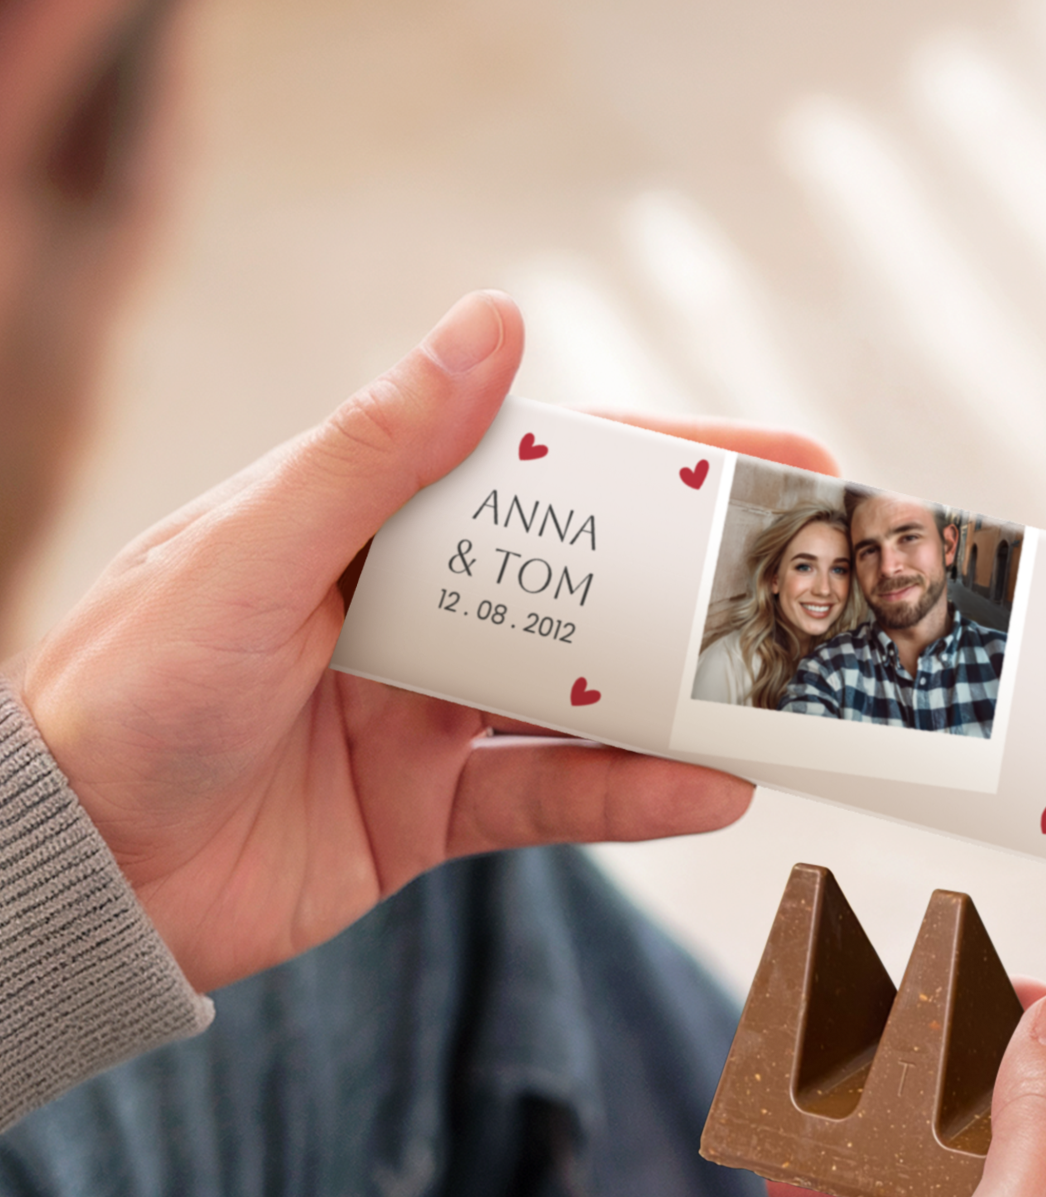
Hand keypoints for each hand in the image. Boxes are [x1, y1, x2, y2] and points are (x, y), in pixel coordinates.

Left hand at [18, 291, 825, 993]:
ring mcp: (423, 714)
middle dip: (702, 582)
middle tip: (819, 581)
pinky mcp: (425, 815)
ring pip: (586, 700)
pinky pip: (549, 802)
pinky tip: (709, 794)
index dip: (667, 463)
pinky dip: (630, 800)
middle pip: (588, 585)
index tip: (779, 459)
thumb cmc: (124, 690)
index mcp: (370, 521)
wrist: (65, 875)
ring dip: (684, 702)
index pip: (548, 472)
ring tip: (786, 705)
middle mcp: (411, 609)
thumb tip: (496, 321)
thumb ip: (378, 450)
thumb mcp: (252, 555)